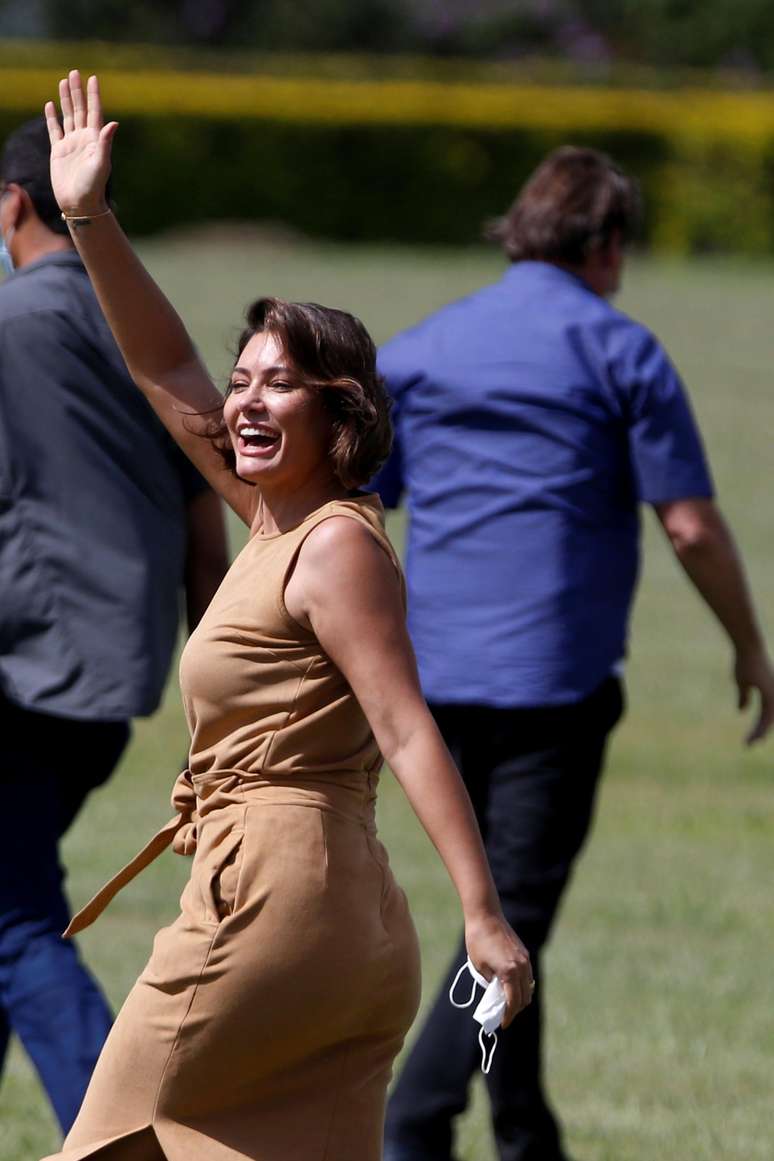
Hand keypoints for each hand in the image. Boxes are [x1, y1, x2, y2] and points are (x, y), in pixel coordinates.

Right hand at [44, 70, 117, 215]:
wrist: (79, 203)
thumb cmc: (93, 186)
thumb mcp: (101, 163)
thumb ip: (105, 142)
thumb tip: (113, 123)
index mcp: (95, 139)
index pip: (94, 111)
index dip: (93, 95)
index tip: (93, 78)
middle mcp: (83, 138)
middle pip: (79, 109)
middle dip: (77, 91)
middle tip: (74, 73)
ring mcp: (71, 144)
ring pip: (67, 116)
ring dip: (65, 99)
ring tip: (63, 82)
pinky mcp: (58, 151)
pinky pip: (54, 130)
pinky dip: (52, 117)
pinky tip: (50, 105)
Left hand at [465, 911, 532, 1026]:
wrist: (486, 916)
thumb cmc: (478, 941)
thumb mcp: (480, 967)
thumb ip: (490, 983)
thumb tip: (497, 994)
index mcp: (509, 972)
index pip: (513, 1002)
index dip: (508, 1016)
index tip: (503, 1025)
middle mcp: (521, 967)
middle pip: (524, 998)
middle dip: (515, 1010)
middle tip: (504, 1015)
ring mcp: (525, 960)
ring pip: (529, 987)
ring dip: (521, 998)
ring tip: (508, 1002)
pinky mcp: (524, 953)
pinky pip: (528, 975)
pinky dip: (522, 985)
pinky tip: (512, 986)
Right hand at [734, 645, 773, 744]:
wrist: (748, 648)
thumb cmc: (744, 662)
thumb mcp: (742, 682)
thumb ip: (744, 696)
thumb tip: (742, 710)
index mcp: (769, 693)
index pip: (766, 716)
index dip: (759, 728)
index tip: (750, 739)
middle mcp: (773, 695)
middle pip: (769, 720)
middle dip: (760, 733)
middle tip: (750, 744)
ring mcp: (773, 694)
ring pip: (770, 720)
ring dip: (760, 733)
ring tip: (751, 743)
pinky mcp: (771, 694)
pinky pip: (768, 716)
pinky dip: (762, 727)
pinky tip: (756, 735)